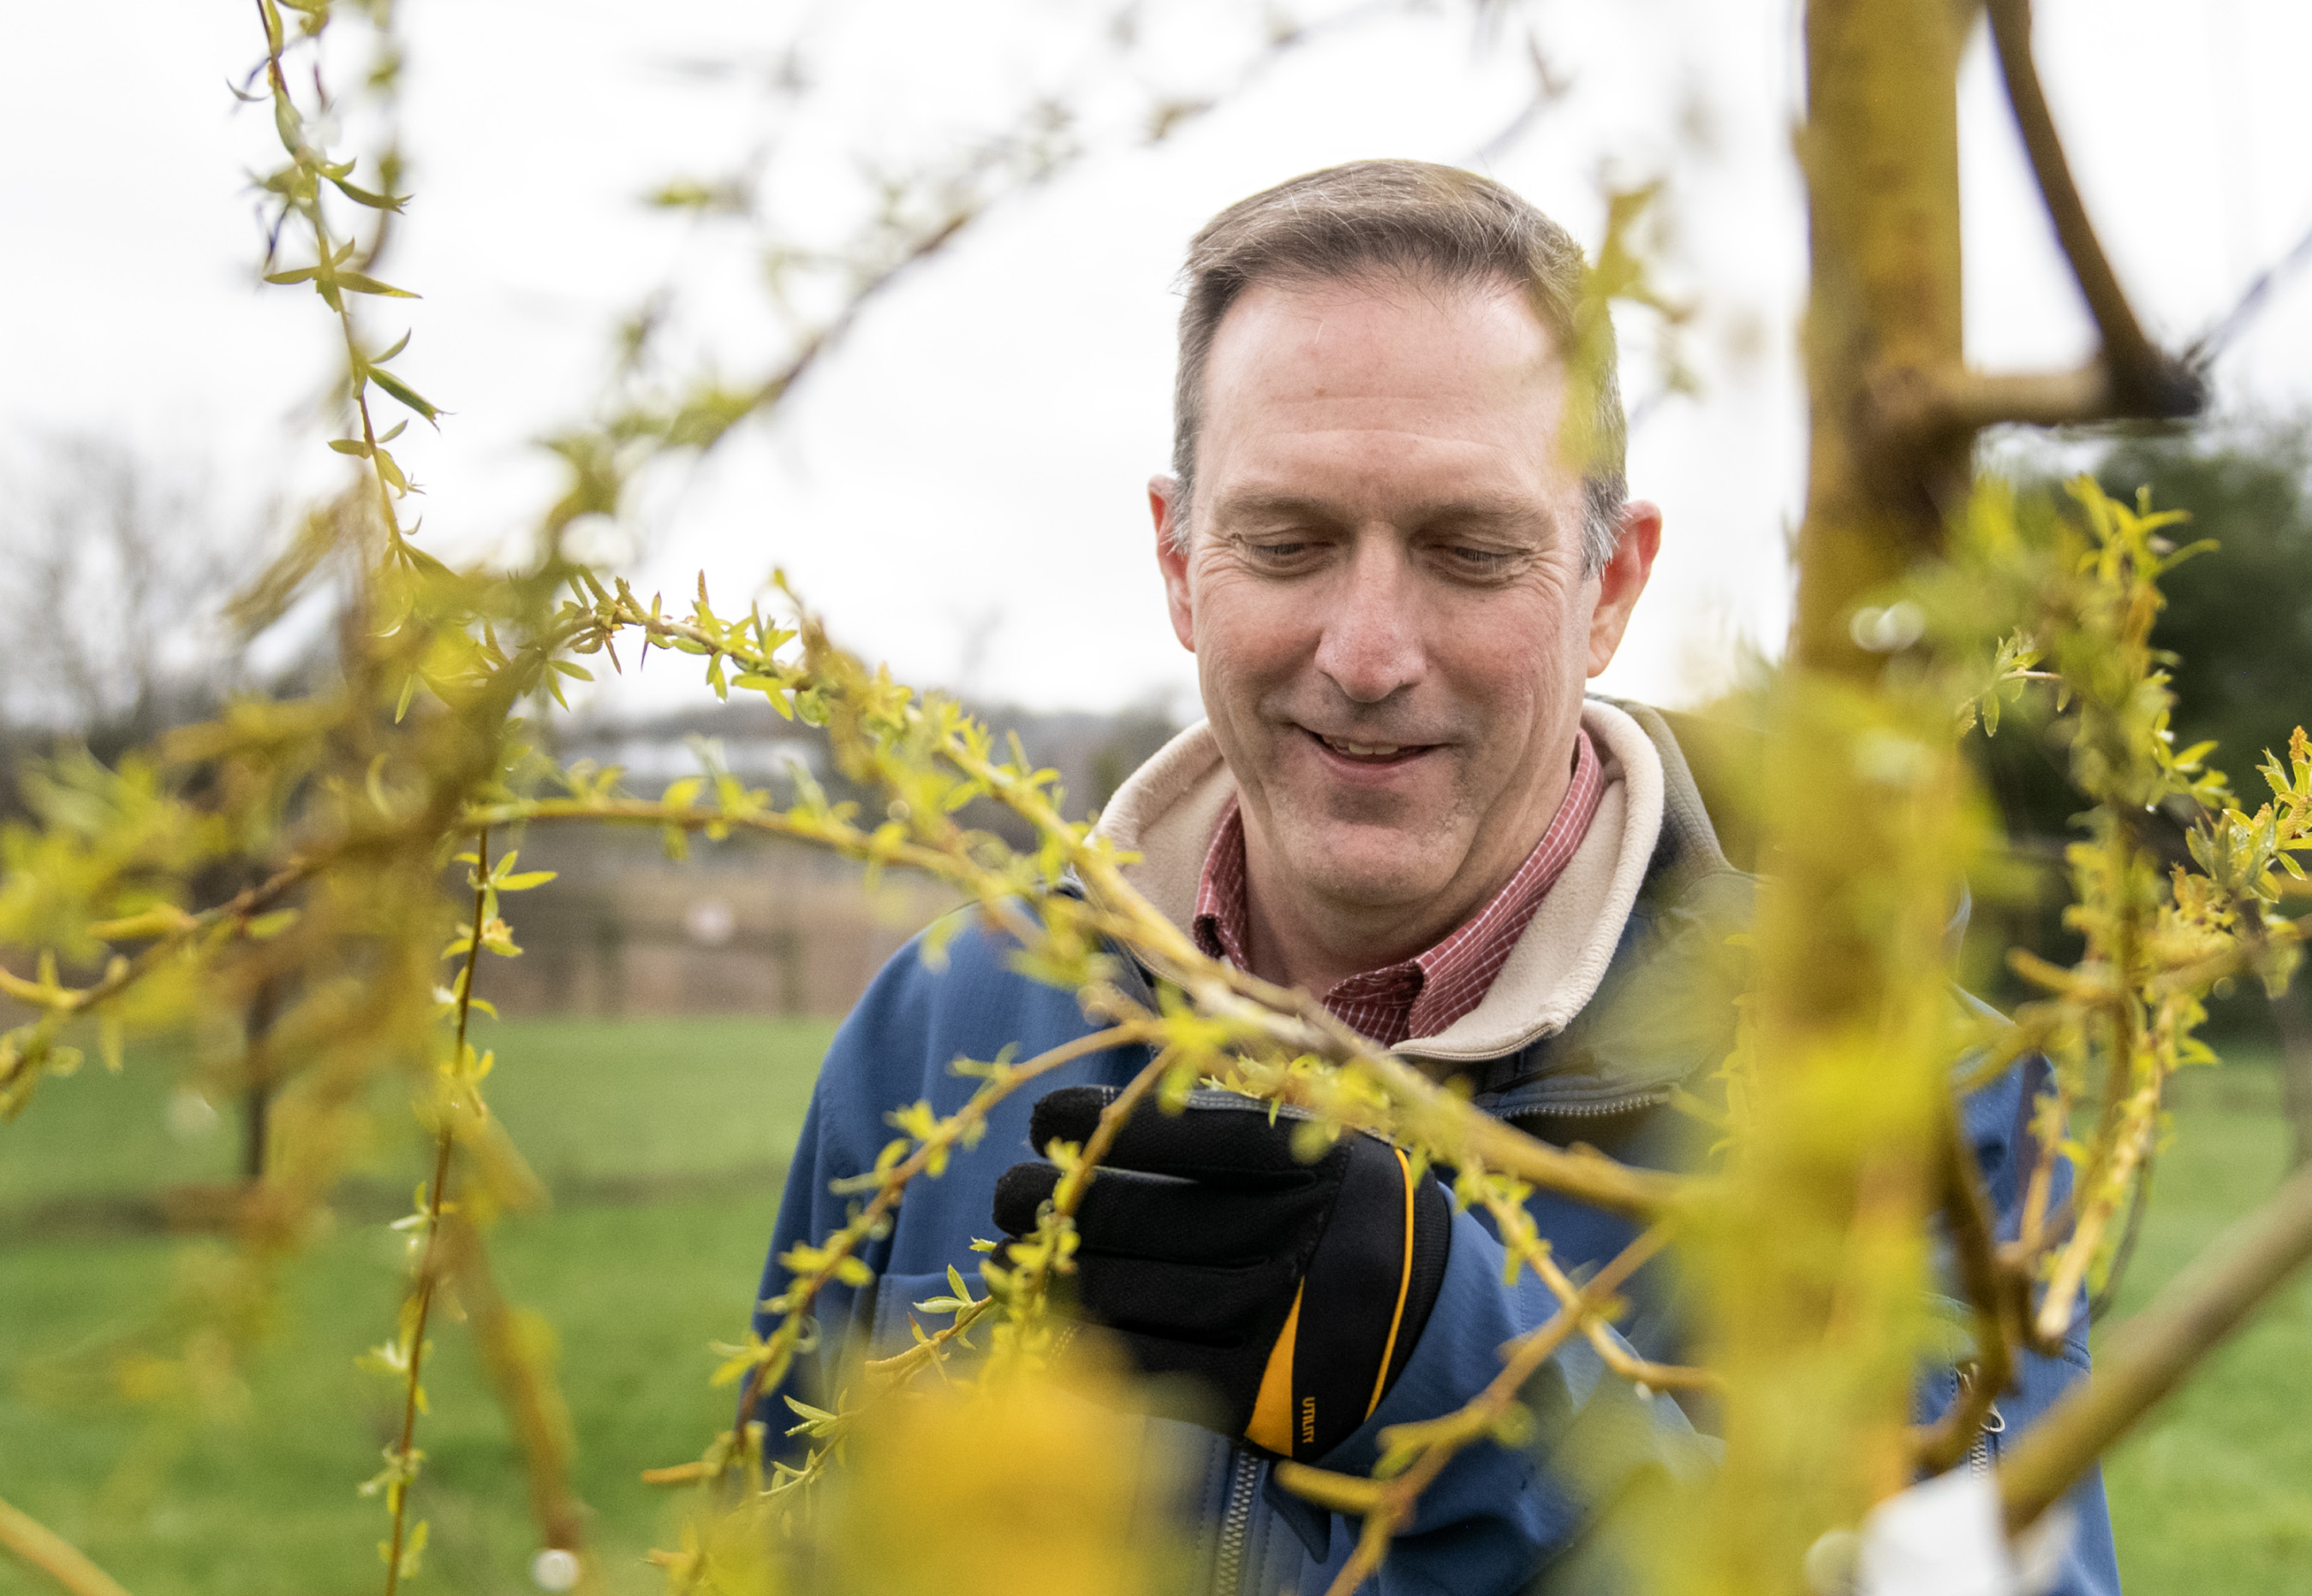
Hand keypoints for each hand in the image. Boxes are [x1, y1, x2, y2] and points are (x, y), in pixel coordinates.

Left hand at [991, 1084, 1449, 1459]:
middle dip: (1056, 1202)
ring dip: (1053, 1276)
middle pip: (1148, 1217)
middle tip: (1003, 1192)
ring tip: (1000, 1258)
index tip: (1043, 1116)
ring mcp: (1284, 1324)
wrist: (1444, 1341)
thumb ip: (1246, 1118)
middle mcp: (1306, 1239)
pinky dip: (1088, 1344)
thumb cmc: (1360, 1223)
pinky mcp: (1264, 1398)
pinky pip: (1154, 1366)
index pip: (1190, 1132)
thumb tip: (1117, 1083)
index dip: (1104, 1121)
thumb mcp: (1333, 1148)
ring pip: (1138, 1295)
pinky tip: (1042, 1321)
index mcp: (1322, 1165)